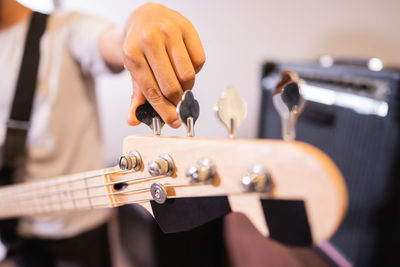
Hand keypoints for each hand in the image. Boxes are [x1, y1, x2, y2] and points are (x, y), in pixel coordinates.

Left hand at [123, 3, 204, 127]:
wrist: (147, 16)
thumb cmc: (141, 46)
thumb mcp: (134, 70)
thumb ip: (136, 96)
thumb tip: (133, 119)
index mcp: (132, 53)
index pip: (152, 91)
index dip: (164, 110)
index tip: (174, 121)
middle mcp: (150, 40)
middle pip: (172, 86)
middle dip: (176, 99)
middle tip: (175, 98)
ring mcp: (170, 32)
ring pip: (188, 75)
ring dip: (187, 86)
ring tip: (179, 80)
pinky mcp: (187, 28)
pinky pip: (199, 61)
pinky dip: (195, 70)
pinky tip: (185, 64)